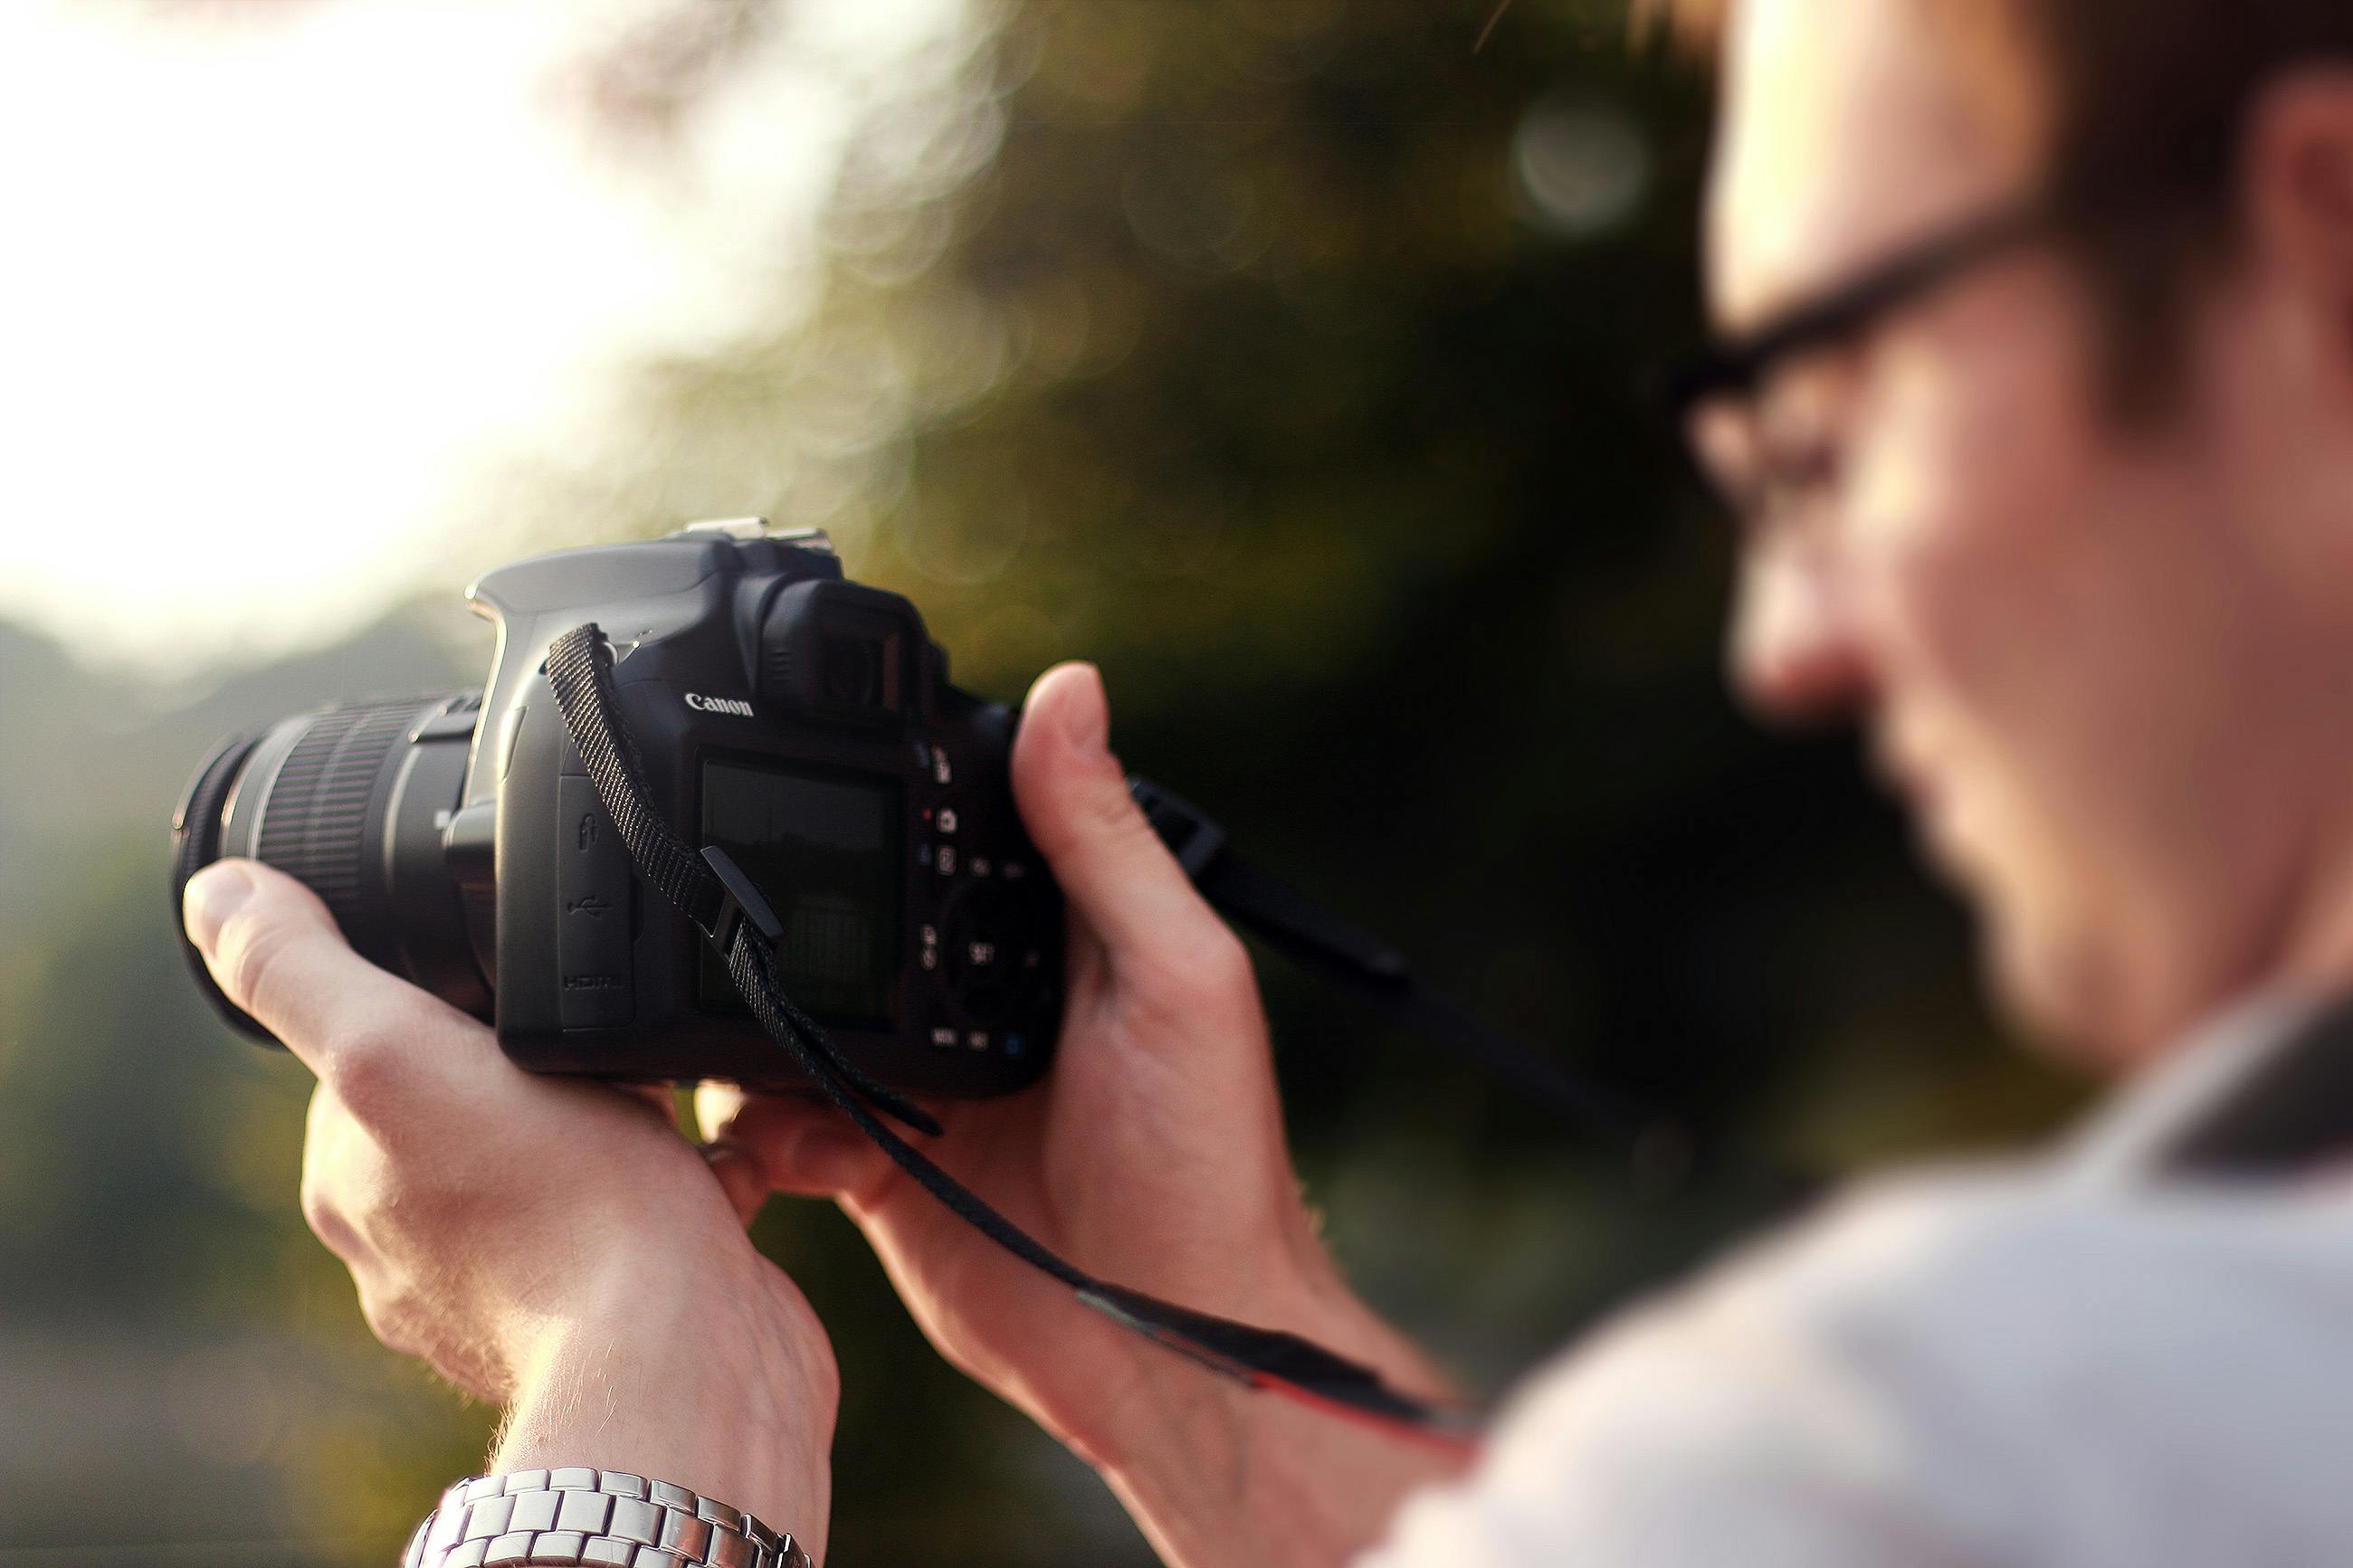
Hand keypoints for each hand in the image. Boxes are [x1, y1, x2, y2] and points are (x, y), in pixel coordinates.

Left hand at [183, 860, 835, 1557]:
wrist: (687, 1357)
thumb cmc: (562, 1207)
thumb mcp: (400, 1052)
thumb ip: (302, 971)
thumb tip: (217, 892)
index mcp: (352, 1181)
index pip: (373, 1047)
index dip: (442, 998)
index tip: (508, 991)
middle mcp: (416, 1246)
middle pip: (478, 1093)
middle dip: (543, 1058)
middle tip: (597, 1042)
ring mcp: (518, 1288)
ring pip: (567, 1153)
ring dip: (623, 1117)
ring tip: (668, 1103)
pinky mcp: (616, 1311)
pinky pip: (643, 1211)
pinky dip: (679, 1180)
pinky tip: (711, 1169)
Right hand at [700, 664, 1461, 1566]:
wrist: (1168, 1350)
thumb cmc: (1207, 1162)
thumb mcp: (1175, 977)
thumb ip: (1106, 843)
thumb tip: (1072, 689)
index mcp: (1056, 934)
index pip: (960, 833)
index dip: (896, 795)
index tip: (812, 761)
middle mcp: (980, 998)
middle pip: (858, 920)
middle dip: (796, 914)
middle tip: (736, 911)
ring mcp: (923, 1084)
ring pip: (800, 1017)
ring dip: (760, 1022)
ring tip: (741, 1033)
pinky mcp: (878, 1170)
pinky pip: (784, 1123)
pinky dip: (761, 1124)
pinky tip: (779, 1137)